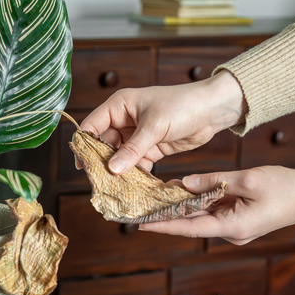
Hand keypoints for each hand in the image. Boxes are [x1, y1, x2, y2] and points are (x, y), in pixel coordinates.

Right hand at [79, 70, 245, 172]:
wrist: (213, 110)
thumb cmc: (182, 106)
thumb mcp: (154, 127)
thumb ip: (133, 149)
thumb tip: (112, 169)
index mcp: (119, 106)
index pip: (92, 125)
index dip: (84, 144)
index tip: (81, 165)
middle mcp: (124, 120)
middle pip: (104, 144)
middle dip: (102, 162)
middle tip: (98, 182)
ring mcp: (137, 135)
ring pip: (120, 156)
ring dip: (118, 171)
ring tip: (114, 188)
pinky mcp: (151, 148)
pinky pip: (137, 163)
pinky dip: (135, 175)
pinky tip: (133, 187)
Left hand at [140, 166, 294, 244]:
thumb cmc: (286, 186)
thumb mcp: (247, 179)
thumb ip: (214, 181)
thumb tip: (184, 183)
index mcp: (233, 227)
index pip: (189, 227)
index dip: (163, 225)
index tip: (140, 224)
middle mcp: (232, 232)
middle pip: (192, 222)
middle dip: (167, 213)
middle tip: (141, 204)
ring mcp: (236, 227)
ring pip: (202, 215)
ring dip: (182, 205)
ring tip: (156, 193)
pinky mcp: (241, 219)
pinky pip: (213, 210)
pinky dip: (199, 201)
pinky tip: (183, 189)